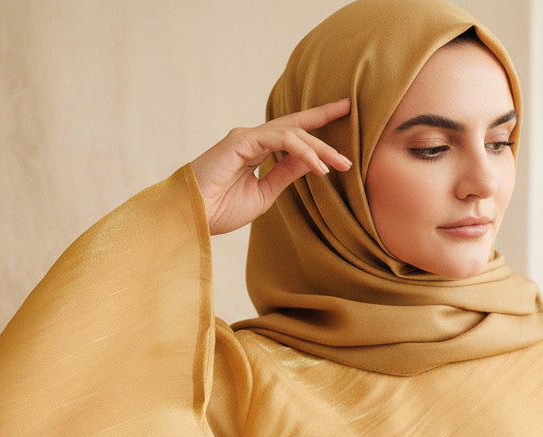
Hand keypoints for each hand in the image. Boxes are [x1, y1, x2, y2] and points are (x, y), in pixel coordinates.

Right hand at [191, 99, 352, 235]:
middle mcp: (252, 139)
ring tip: (340, 164)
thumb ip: (286, 174)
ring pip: (292, 133)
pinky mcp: (241, 140)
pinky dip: (302, 152)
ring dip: (319, 147)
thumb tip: (313, 161)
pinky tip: (319, 166)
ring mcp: (246, 137)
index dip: (316, 124)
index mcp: (256, 151)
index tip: (342, 114)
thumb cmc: (220, 210)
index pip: (292, 134)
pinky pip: (280, 140)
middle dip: (323, 117)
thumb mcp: (265, 193)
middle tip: (350, 111)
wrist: (192, 218)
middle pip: (295, 125)